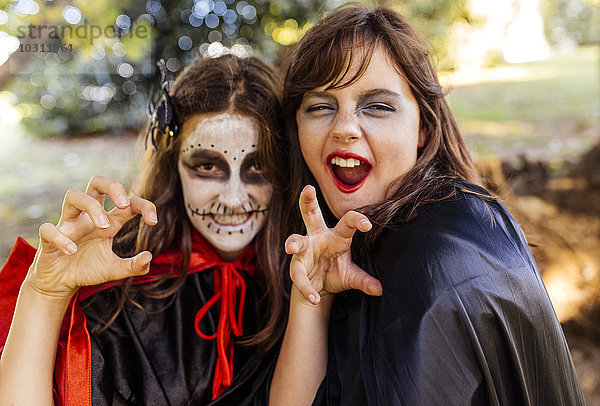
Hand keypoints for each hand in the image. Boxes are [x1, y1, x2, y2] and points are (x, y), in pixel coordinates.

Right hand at [26, 176, 157, 298]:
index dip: (144, 206)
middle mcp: (88, 217)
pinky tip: (72, 251)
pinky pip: (48, 229)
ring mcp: (68, 225)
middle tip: (124, 204)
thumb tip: (149, 257)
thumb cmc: (88, 270)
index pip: (128, 201)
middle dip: (113, 187)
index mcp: (108, 221)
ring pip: (73, 195)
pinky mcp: (48, 239)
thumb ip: (133, 266)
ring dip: (91, 207)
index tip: (153, 221)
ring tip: (104, 227)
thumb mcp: (114, 270)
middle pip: (97, 183)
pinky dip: (61, 238)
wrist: (60, 285)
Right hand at [285, 185, 381, 304]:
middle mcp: (318, 236)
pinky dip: (306, 287)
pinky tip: (313, 297)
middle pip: (311, 214)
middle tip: (308, 189)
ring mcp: (304, 249)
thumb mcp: (351, 276)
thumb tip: (380, 290)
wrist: (318, 288)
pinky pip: (298, 275)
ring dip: (293, 243)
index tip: (368, 225)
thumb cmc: (336, 273)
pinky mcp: (296, 265)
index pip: (348, 221)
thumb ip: (364, 281)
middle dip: (308, 201)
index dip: (357, 220)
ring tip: (291, 248)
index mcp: (337, 235)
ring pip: (295, 239)